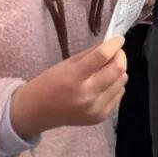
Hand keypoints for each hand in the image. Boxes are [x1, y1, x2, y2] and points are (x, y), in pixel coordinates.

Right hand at [10, 36, 127, 138]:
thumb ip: (92, 54)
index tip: (119, 39)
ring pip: (122, 81)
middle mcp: (86, 95)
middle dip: (120, 56)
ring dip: (118, 71)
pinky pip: (119, 94)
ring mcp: (94, 108)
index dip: (114, 44)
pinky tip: (103, 85)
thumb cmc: (49, 84)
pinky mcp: (100, 117)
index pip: (102, 56)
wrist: (35, 113)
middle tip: (115, 53)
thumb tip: (114, 45)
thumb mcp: (66, 64)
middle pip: (118, 69)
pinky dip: (115, 86)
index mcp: (73, 78)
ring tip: (106, 71)